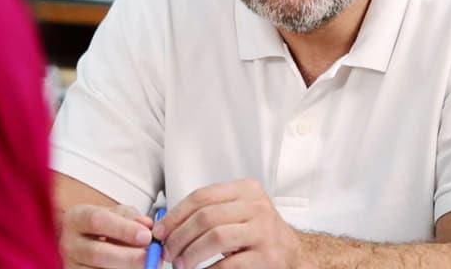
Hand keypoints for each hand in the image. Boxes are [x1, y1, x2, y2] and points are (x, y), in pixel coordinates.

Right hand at [60, 203, 153, 268]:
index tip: (146, 236)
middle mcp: (69, 243)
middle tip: (150, 257)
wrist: (85, 242)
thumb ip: (131, 217)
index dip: (124, 229)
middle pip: (97, 253)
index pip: (98, 221)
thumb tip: (147, 225)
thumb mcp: (116, 214)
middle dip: (128, 257)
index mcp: (76, 218)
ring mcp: (71, 265)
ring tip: (147, 265)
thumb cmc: (104, 226)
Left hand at [154, 179, 300, 268]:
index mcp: (246, 190)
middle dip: (179, 237)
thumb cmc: (256, 233)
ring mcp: (264, 231)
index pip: (202, 197)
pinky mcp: (267, 256)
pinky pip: (228, 264)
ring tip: (181, 265)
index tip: (159, 232)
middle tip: (167, 253)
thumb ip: (208, 213)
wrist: (291, 253)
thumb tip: (166, 227)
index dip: (175, 215)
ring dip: (191, 254)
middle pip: (206, 217)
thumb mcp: (237, 213)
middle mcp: (257, 206)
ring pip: (215, 237)